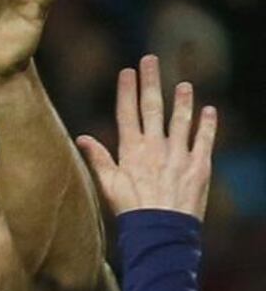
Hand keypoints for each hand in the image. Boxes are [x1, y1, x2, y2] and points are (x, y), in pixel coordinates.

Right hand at [76, 55, 217, 219]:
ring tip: (184, 85)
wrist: (158, 231)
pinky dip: (207, 124)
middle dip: (150, 82)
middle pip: (152, 107)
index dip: (127, 91)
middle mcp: (155, 147)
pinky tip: (209, 111)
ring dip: (182, 100)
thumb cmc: (130, 212)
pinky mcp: (198, 165)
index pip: (127, 113)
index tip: (127, 71)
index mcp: (132, 151)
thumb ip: (98, 159)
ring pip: (180, 119)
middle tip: (150, 59)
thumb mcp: (108, 186)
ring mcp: (178, 154)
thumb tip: (82, 138)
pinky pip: (204, 139)